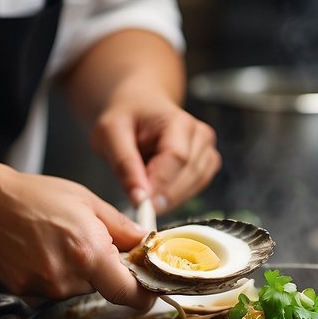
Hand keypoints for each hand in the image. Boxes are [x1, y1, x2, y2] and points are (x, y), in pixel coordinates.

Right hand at [0, 169, 155, 309]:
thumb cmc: (35, 197)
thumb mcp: (88, 202)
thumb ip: (123, 228)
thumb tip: (146, 243)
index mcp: (90, 254)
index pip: (130, 294)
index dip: (143, 294)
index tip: (148, 288)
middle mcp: (68, 278)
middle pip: (104, 289)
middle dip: (105, 271)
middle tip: (89, 243)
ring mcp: (45, 289)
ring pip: (79, 290)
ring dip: (79, 273)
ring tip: (59, 243)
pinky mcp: (26, 293)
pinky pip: (55, 290)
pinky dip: (56, 275)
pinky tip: (43, 252)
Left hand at [92, 99, 220, 212]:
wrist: (138, 108)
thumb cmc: (124, 119)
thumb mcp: (110, 135)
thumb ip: (124, 164)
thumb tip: (139, 198)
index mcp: (178, 121)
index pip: (176, 157)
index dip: (161, 184)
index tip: (142, 204)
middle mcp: (200, 134)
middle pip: (190, 173)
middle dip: (165, 196)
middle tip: (141, 210)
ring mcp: (207, 149)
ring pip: (196, 184)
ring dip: (172, 198)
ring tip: (146, 198)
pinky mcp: (207, 163)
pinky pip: (197, 187)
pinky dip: (178, 196)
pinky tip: (159, 194)